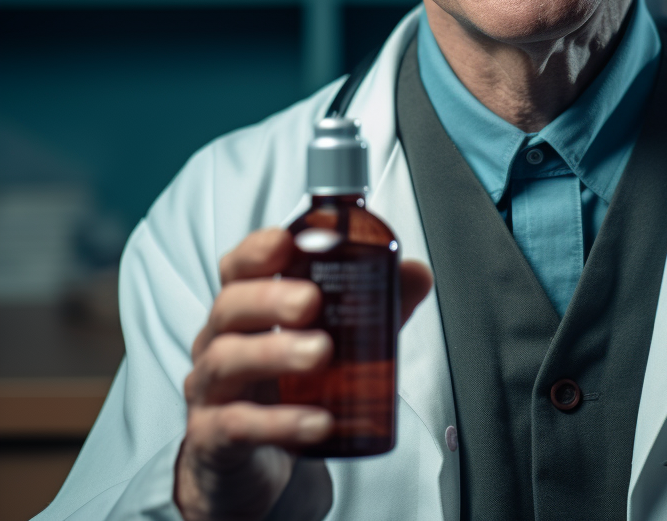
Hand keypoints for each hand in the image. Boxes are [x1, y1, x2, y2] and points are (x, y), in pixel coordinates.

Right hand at [174, 228, 432, 520]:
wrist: (248, 463)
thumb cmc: (285, 386)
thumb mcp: (329, 341)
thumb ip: (372, 306)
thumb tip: (415, 273)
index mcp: (245, 309)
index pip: (237, 267)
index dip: (257, 249)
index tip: (286, 241)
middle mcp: (219, 341)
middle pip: (229, 307)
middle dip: (270, 298)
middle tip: (311, 301)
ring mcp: (211, 391)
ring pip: (227, 361)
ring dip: (275, 353)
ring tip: (321, 353)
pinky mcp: (216, 438)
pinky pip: (238, 425)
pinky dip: (280, 421)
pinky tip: (318, 421)